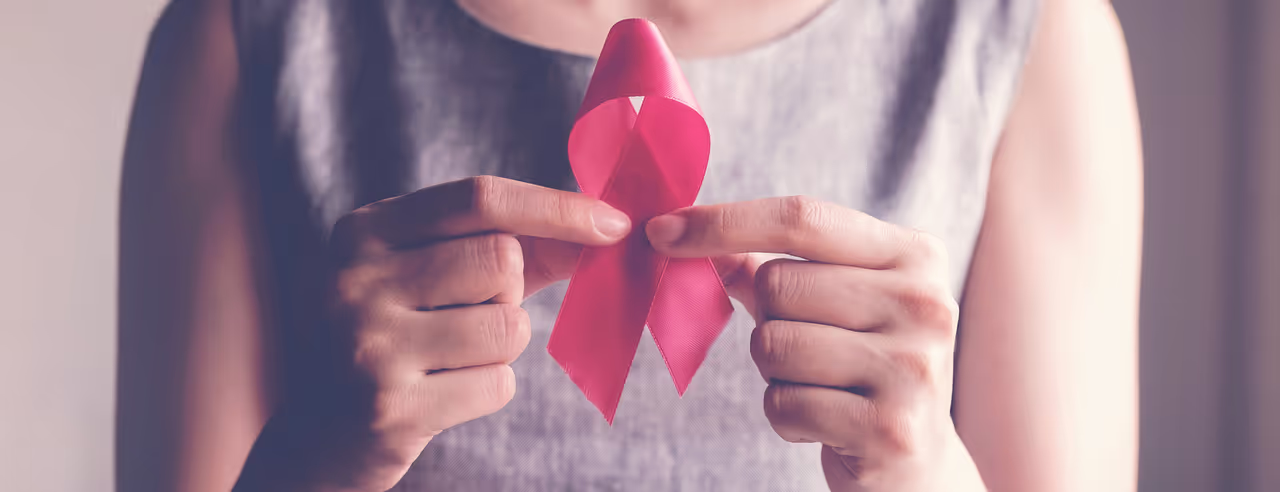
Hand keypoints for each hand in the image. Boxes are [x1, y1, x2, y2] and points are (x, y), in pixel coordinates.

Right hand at [235, 176, 630, 490]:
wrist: (317, 435)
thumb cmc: (396, 338)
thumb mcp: (431, 274)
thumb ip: (512, 246)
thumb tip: (603, 227)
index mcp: (363, 230)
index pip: (479, 198)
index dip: (556, 208)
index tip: (615, 224)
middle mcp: (355, 278)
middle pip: (502, 261)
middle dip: (509, 294)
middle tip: (466, 317)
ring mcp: (368, 344)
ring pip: (508, 326)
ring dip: (500, 347)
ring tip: (448, 358)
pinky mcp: (389, 407)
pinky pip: (498, 384)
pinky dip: (489, 389)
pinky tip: (441, 394)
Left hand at [647, 196, 985, 491]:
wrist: (917, 465)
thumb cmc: (861, 369)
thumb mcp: (834, 304)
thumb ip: (772, 268)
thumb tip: (690, 237)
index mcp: (915, 254)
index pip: (802, 218)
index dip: (723, 221)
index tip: (661, 230)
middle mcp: (925, 303)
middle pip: (777, 284)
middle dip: (766, 318)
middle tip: (809, 349)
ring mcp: (913, 367)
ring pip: (772, 344)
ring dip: (774, 372)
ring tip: (821, 386)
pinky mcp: (890, 428)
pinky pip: (782, 403)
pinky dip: (785, 415)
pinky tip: (825, 422)